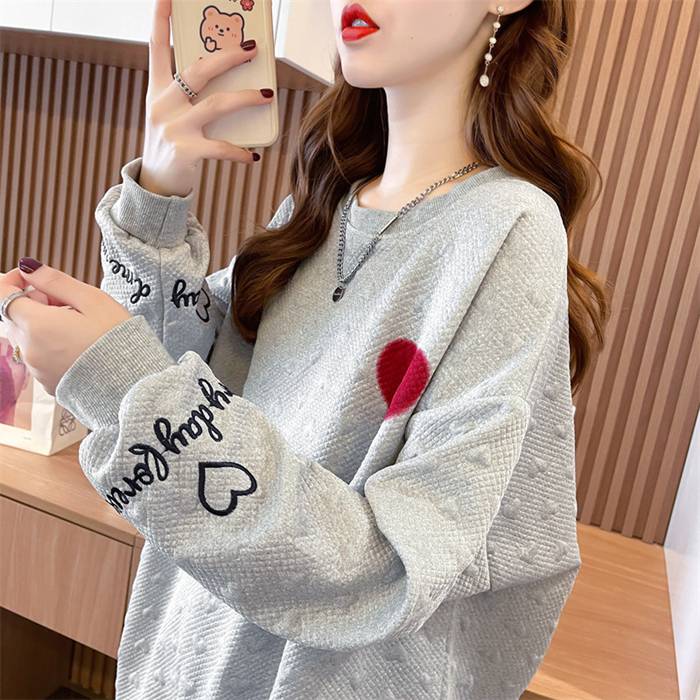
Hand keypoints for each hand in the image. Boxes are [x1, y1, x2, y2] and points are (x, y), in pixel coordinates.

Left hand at [0, 260, 131, 395]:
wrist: (133, 383)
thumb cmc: (118, 340)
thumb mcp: (93, 300)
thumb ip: (56, 281)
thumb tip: (29, 267)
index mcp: (37, 325)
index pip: (3, 295)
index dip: (14, 280)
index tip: (32, 276)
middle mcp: (30, 350)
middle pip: (16, 317)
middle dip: (34, 303)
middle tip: (69, 302)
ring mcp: (37, 370)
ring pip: (28, 337)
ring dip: (44, 325)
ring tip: (79, 326)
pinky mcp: (48, 384)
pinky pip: (40, 357)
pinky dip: (51, 346)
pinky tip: (79, 346)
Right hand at [140, 0, 273, 196]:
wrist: (154, 185)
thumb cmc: (171, 144)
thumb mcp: (172, 114)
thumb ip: (192, 96)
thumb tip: (231, 80)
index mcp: (157, 90)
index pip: (156, 47)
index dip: (161, 19)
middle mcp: (162, 105)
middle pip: (198, 70)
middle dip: (228, 57)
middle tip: (253, 48)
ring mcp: (173, 128)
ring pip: (216, 104)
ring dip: (246, 98)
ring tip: (267, 94)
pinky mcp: (185, 152)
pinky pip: (219, 147)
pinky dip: (239, 151)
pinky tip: (252, 154)